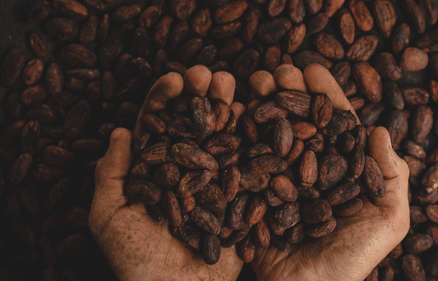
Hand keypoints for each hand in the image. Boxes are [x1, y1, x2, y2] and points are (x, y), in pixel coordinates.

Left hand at [89, 66, 245, 280]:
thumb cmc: (135, 260)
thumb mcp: (108, 216)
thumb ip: (111, 173)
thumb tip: (121, 130)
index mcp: (154, 170)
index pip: (158, 126)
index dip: (164, 100)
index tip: (175, 79)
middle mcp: (185, 170)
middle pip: (193, 125)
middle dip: (200, 96)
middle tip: (209, 74)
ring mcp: (213, 181)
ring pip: (220, 137)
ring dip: (226, 109)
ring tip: (233, 85)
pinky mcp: (237, 196)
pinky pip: (245, 165)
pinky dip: (251, 140)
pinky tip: (255, 117)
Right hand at [250, 64, 409, 280]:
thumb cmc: (353, 259)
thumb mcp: (388, 220)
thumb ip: (391, 176)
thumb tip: (380, 129)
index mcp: (340, 170)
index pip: (333, 124)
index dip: (324, 95)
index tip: (312, 69)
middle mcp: (308, 170)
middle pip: (298, 122)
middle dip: (288, 93)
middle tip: (277, 71)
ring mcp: (279, 180)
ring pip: (270, 134)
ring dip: (261, 105)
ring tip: (252, 83)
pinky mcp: (254, 195)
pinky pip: (244, 161)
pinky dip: (237, 135)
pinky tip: (231, 112)